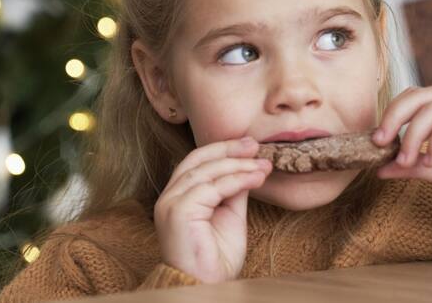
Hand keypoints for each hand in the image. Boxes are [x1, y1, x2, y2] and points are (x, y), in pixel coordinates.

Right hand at [153, 137, 271, 282]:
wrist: (206, 287)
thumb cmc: (215, 259)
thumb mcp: (229, 216)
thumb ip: (233, 191)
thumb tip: (248, 167)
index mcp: (178, 196)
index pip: (197, 162)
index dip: (222, 150)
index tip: (249, 145)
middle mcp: (169, 196)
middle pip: (198, 160)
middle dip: (229, 149)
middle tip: (255, 145)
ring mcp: (171, 203)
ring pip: (206, 172)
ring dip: (238, 165)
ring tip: (262, 165)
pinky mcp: (179, 211)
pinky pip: (212, 188)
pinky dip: (237, 180)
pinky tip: (256, 178)